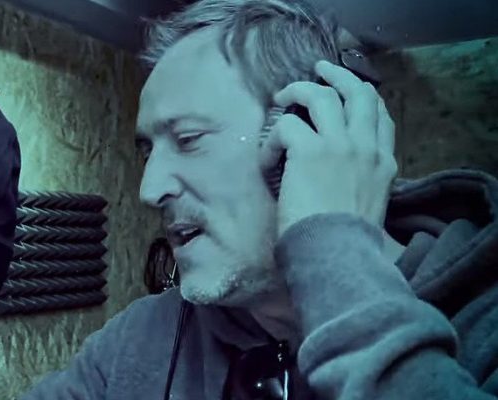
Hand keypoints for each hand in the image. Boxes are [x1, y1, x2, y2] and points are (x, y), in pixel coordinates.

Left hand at [264, 60, 397, 238]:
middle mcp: (366, 147)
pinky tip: (267, 160)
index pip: (380, 115)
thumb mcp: (370, 206)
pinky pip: (286, 127)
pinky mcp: (309, 151)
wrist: (337, 253)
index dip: (363, 97)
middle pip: (358, 92)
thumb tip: (341, 173)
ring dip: (297, 91)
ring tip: (280, 97)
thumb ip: (363, 181)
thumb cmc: (347, 241)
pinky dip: (271, 140)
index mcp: (383, 163)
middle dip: (337, 76)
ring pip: (321, 96)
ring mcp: (340, 145)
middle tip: (318, 70)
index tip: (348, 93)